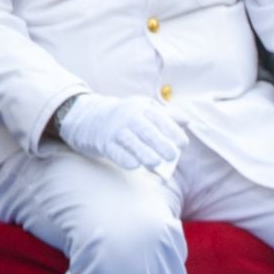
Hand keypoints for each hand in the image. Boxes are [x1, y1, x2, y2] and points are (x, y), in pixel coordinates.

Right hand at [57, 94, 185, 171]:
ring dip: (145, 154)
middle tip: (172, 156)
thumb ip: (166, 115)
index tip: (182, 144)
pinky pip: (115, 152)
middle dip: (161, 144)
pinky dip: (125, 159)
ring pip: (132, 143)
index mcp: (141, 108)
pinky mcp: (103, 143)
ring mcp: (114, 130)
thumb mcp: (142, 107)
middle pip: (147, 131)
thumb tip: (187, 121)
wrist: (86, 116)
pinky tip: (135, 165)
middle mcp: (127, 117)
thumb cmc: (123, 115)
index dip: (173, 132)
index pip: (160, 119)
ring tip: (156, 163)